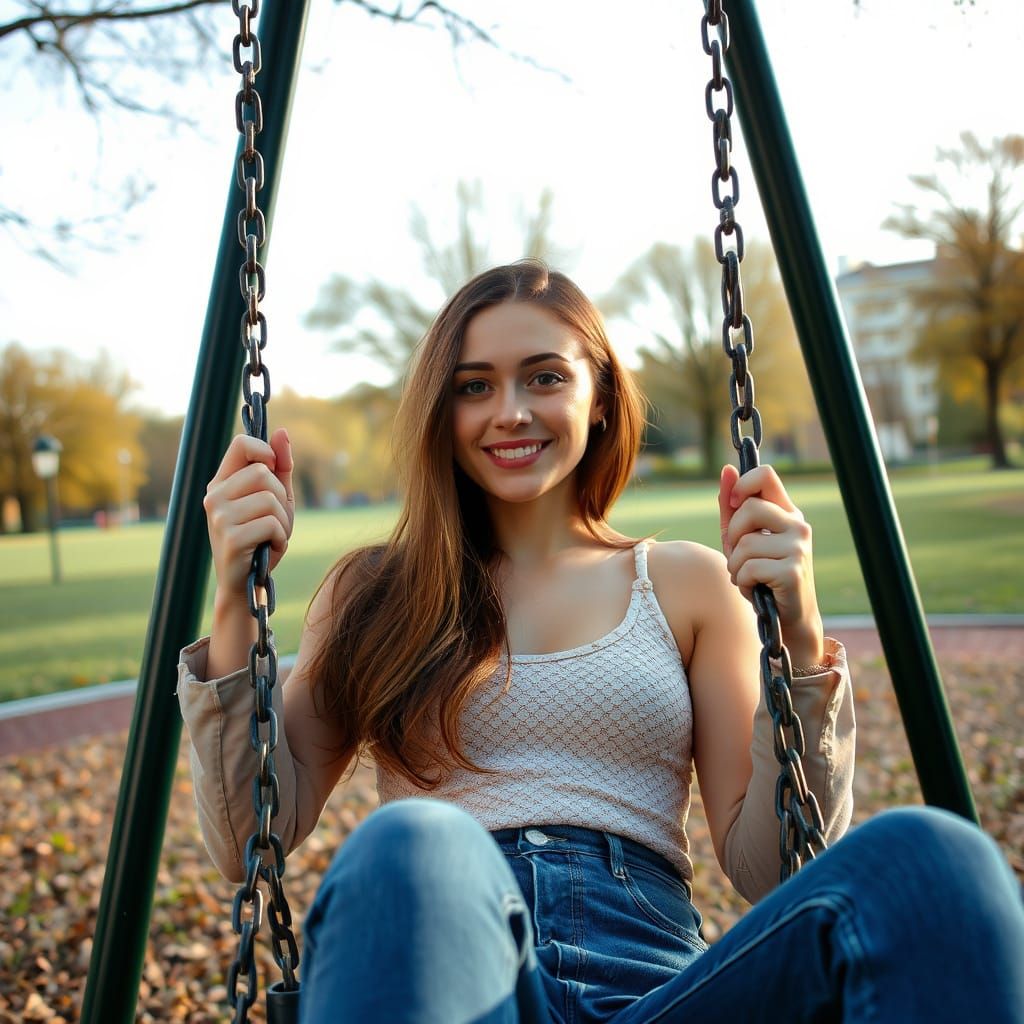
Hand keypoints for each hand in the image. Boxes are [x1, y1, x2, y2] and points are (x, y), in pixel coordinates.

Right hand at [203, 428, 294, 598]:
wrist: (246, 583)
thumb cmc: (261, 538)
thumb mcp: (276, 499)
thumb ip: (280, 467)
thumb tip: (282, 431)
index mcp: (222, 482)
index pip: (241, 444)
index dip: (266, 452)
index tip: (273, 471)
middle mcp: (214, 496)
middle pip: (263, 473)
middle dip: (281, 498)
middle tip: (276, 521)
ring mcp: (218, 516)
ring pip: (270, 499)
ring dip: (283, 522)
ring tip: (273, 536)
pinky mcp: (229, 538)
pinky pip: (271, 524)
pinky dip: (280, 538)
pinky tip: (269, 548)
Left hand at [717, 463, 823, 667]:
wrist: (788, 619)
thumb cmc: (762, 576)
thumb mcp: (743, 539)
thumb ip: (732, 507)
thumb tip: (726, 470)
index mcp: (787, 512)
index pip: (765, 474)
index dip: (742, 485)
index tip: (734, 505)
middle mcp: (798, 525)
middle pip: (749, 509)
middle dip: (732, 535)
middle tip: (738, 556)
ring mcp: (798, 548)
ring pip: (744, 543)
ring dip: (735, 566)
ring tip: (748, 577)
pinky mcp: (792, 571)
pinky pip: (748, 568)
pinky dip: (742, 582)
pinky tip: (755, 589)